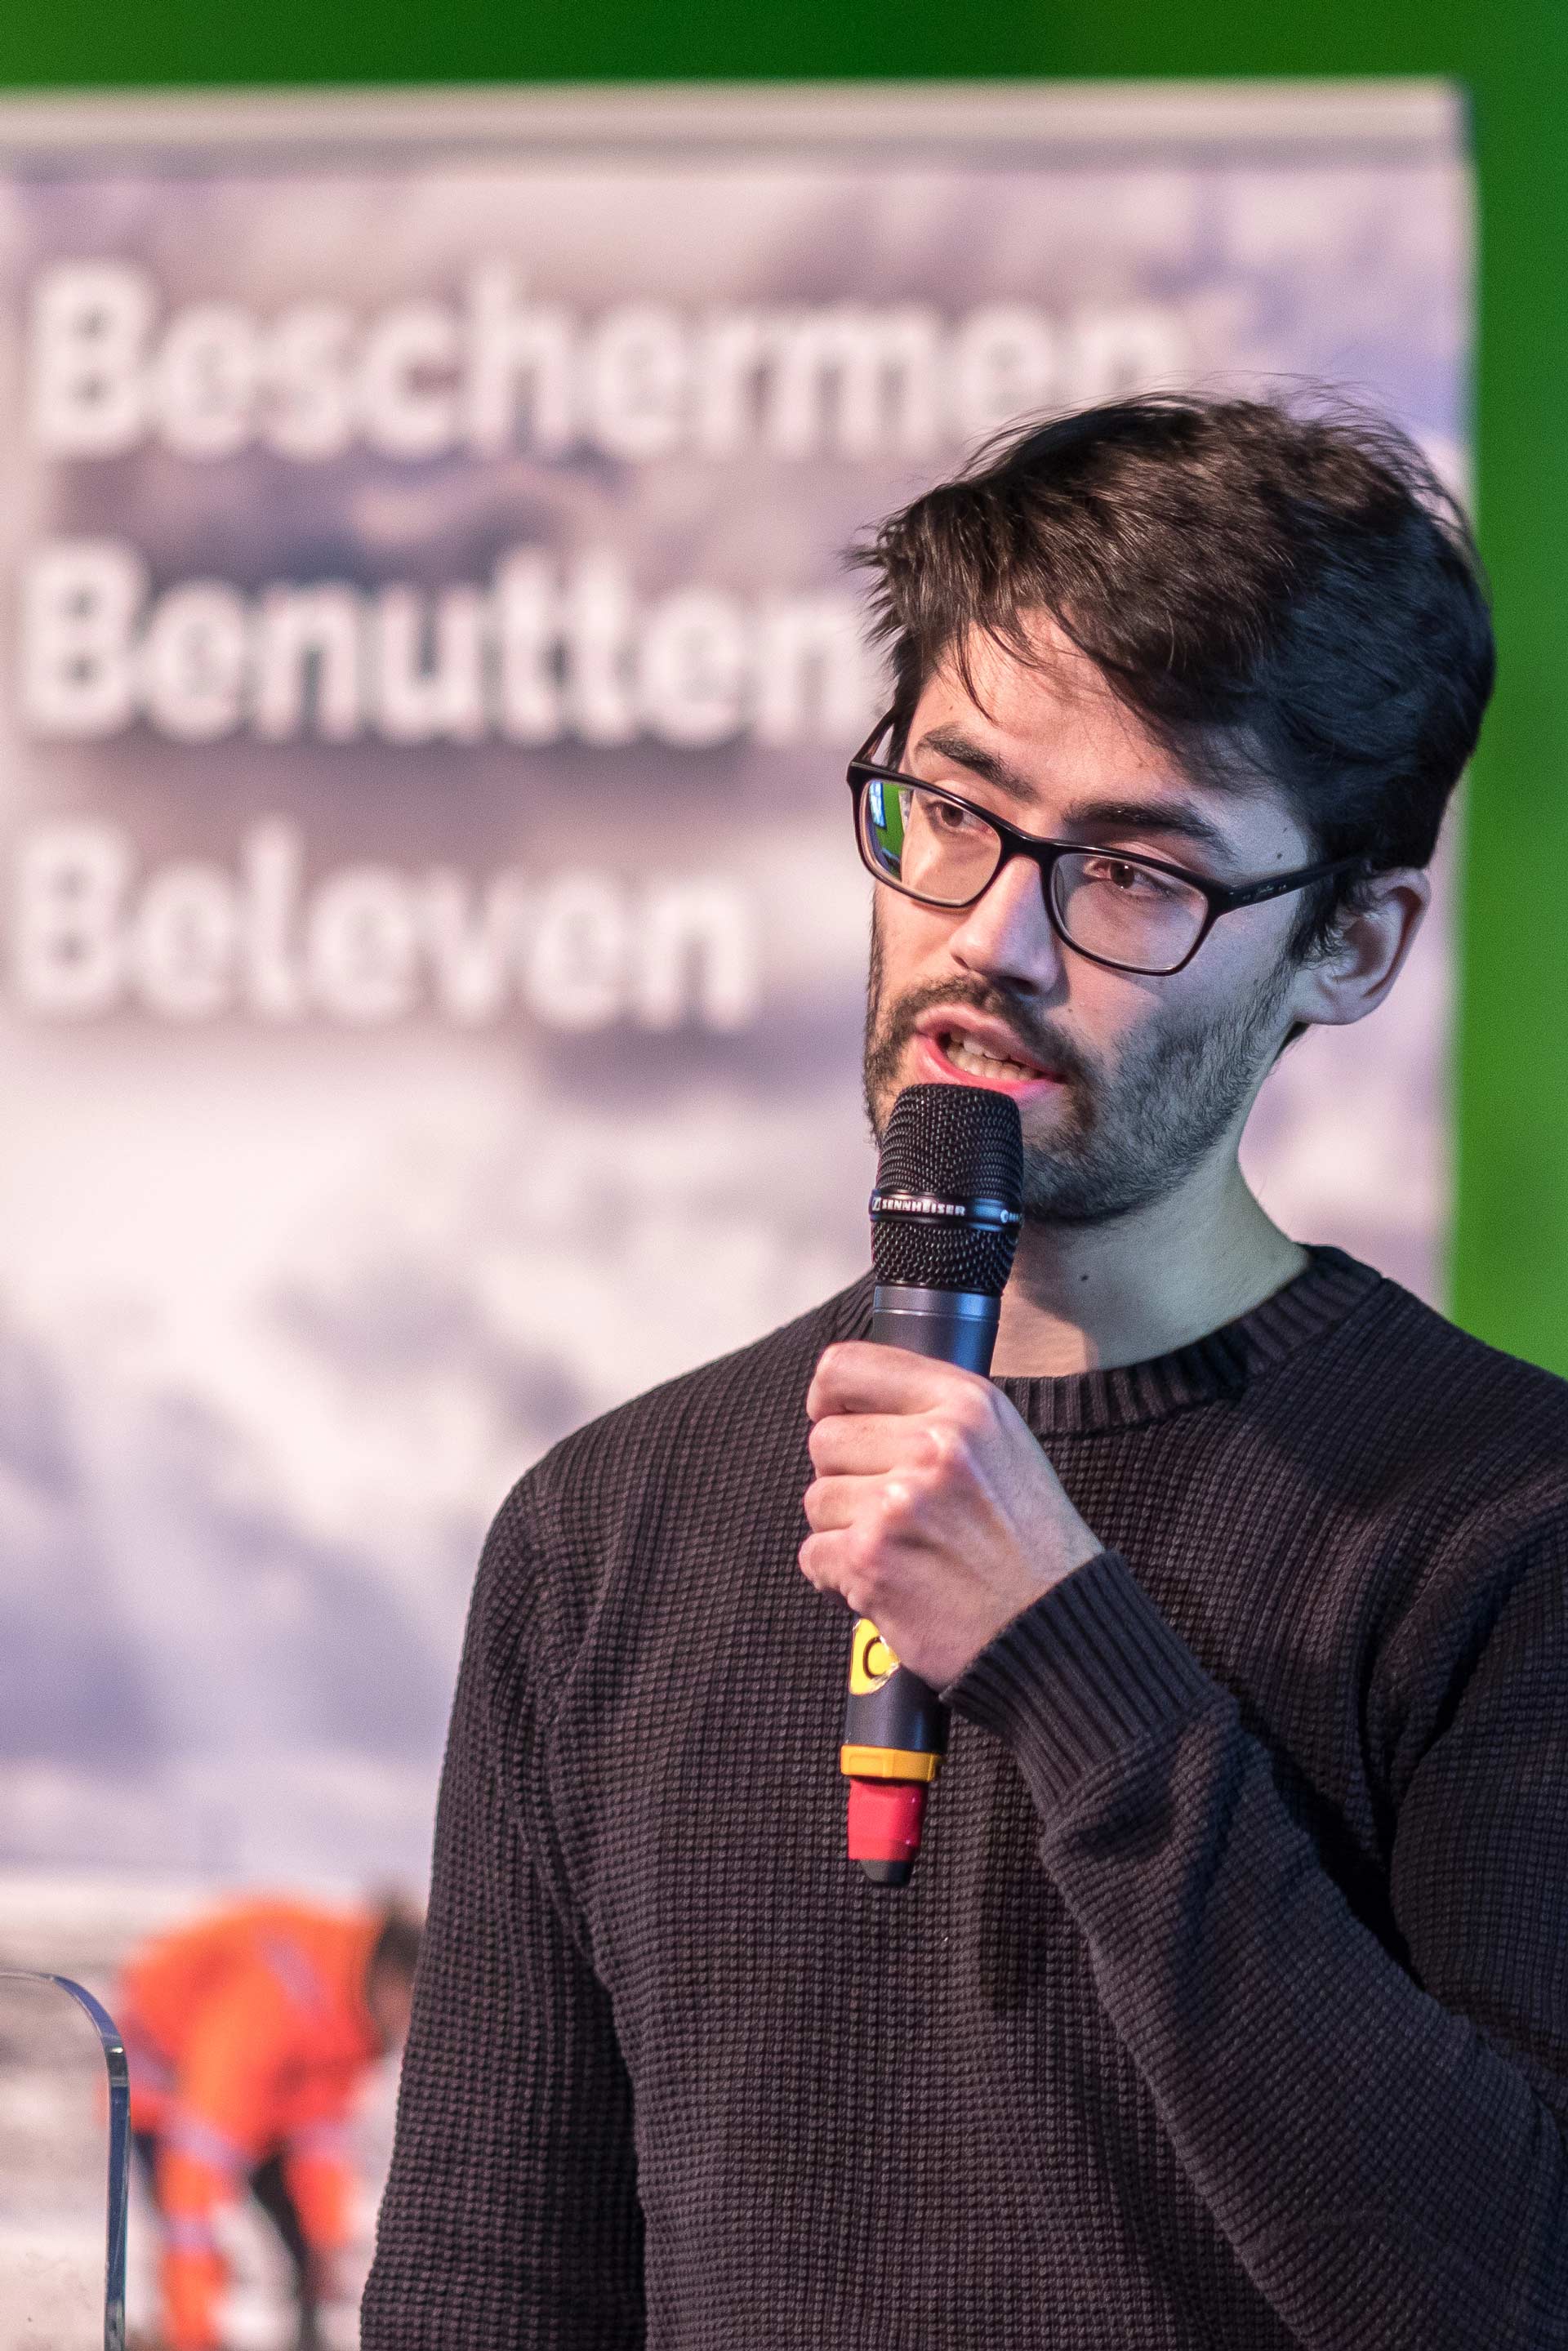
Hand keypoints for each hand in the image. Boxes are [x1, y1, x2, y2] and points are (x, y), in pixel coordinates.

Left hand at [800, 1341, 1104, 1688]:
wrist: (1050, 1627)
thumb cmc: (1027, 1543)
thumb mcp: (1002, 1443)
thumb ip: (933, 1412)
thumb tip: (849, 1401)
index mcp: (965, 1403)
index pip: (846, 1368)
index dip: (829, 1398)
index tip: (835, 1419)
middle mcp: (933, 1444)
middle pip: (825, 1439)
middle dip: (846, 1477)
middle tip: (891, 1510)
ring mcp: (899, 1502)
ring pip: (817, 1499)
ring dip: (844, 1530)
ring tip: (900, 1550)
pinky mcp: (871, 1560)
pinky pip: (813, 1554)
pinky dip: (839, 1577)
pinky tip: (887, 1582)